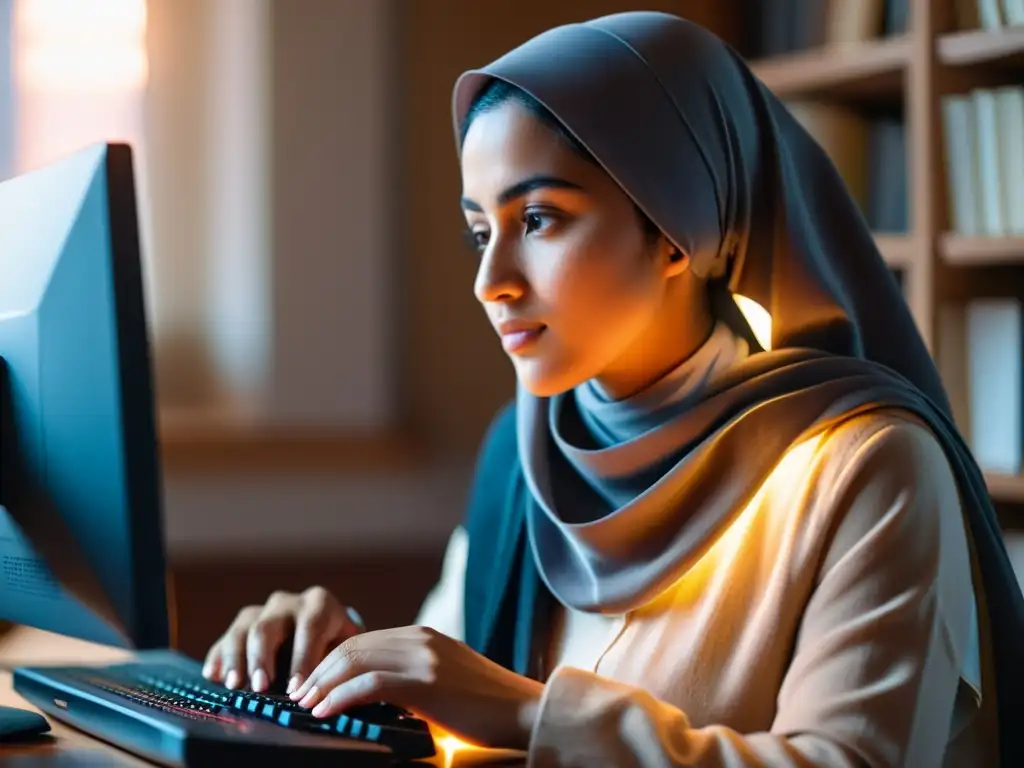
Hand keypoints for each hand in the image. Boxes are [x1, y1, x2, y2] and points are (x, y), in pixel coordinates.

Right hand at [202, 586, 364, 693]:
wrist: (325, 633)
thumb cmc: (338, 646)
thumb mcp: (346, 650)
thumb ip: (337, 668)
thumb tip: (326, 697)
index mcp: (319, 604)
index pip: (309, 628)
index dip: (302, 660)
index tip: (295, 690)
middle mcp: (286, 603)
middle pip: (267, 627)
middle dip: (261, 659)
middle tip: (260, 688)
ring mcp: (260, 612)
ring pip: (241, 630)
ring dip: (235, 660)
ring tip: (234, 686)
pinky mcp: (239, 628)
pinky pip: (223, 640)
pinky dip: (217, 659)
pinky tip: (213, 677)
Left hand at [289, 625, 543, 750]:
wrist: (524, 711)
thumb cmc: (488, 706)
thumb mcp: (446, 680)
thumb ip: (414, 677)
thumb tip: (376, 695)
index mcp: (424, 636)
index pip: (364, 639)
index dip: (331, 660)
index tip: (311, 682)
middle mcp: (420, 639)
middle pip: (353, 646)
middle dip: (318, 669)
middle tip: (296, 694)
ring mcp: (423, 657)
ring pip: (355, 660)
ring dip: (322, 683)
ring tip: (304, 703)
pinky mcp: (425, 682)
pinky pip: (368, 684)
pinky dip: (340, 696)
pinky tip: (325, 710)